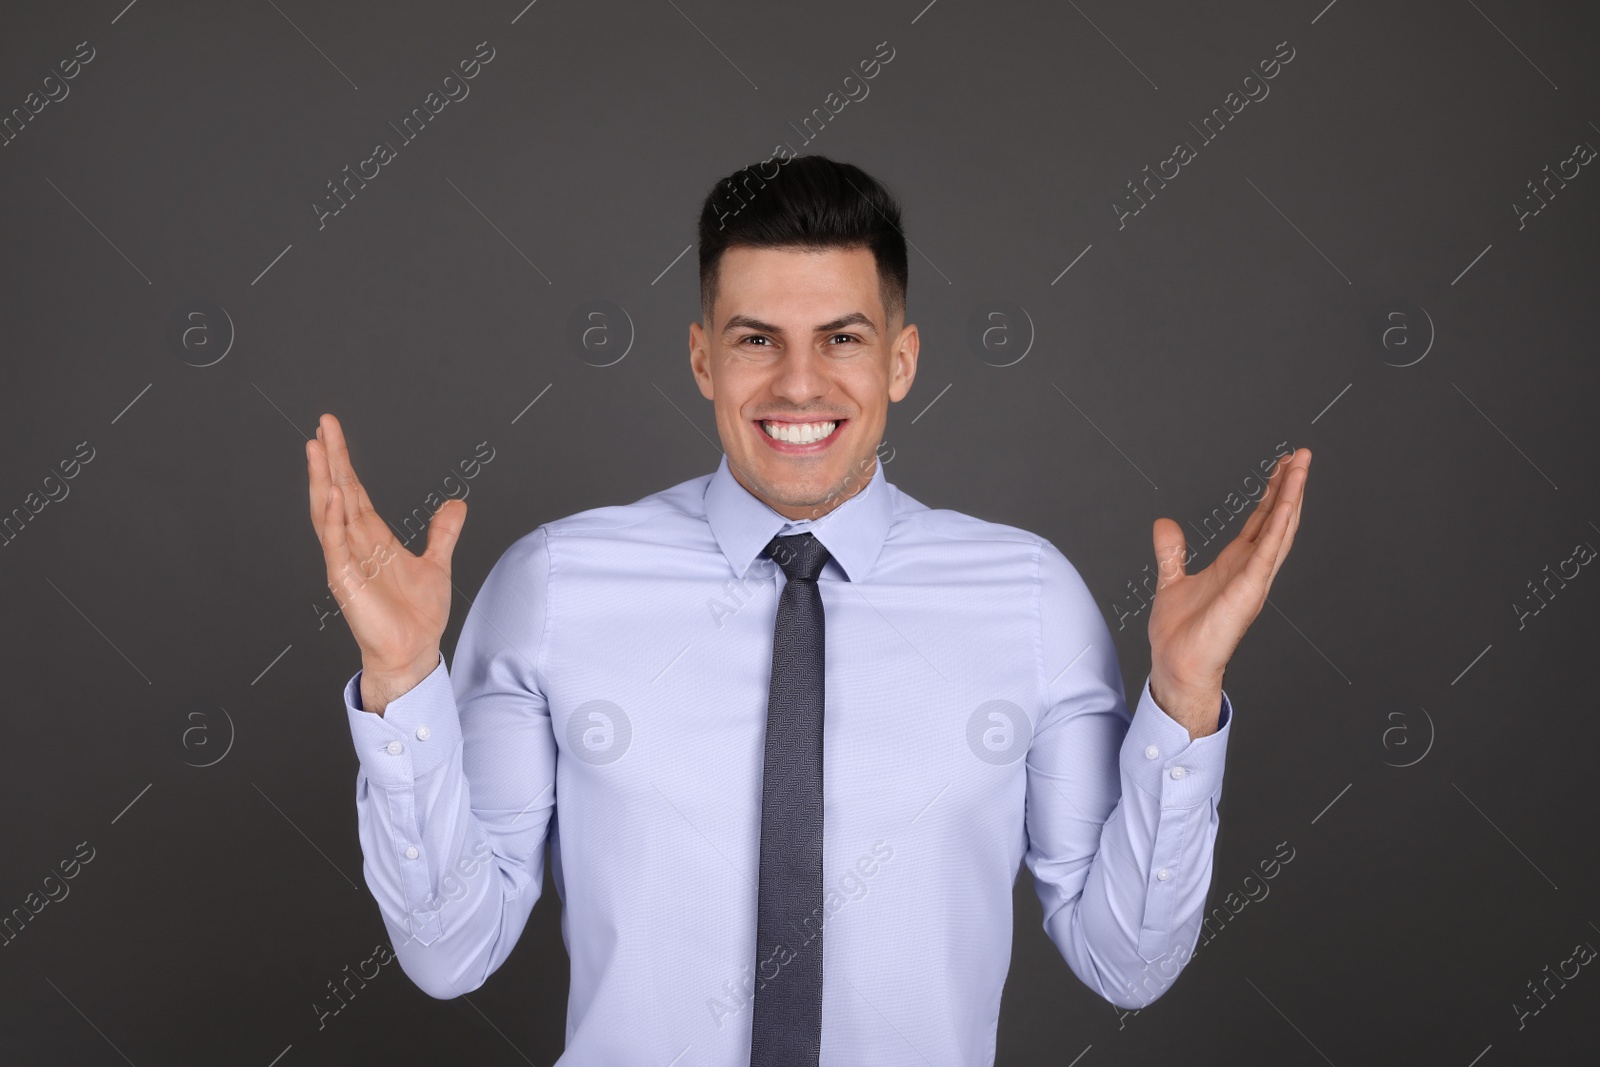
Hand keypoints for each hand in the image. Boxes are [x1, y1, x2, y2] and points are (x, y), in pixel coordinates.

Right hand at [306, 413, 465, 712]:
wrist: (413, 652)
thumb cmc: (416, 616)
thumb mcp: (436, 564)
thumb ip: (442, 532)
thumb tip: (455, 505)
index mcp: (373, 538)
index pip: (354, 490)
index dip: (344, 461)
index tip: (333, 433)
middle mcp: (356, 545)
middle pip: (337, 492)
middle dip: (330, 458)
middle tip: (323, 425)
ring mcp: (347, 560)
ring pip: (329, 512)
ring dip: (321, 480)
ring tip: (316, 448)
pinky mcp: (345, 579)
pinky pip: (335, 544)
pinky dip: (332, 518)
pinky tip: (330, 493)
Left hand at [1146, 448, 1311, 735]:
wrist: (1177, 664)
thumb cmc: (1179, 634)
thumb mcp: (1171, 580)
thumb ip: (1172, 552)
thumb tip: (1164, 524)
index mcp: (1234, 564)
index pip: (1259, 521)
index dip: (1271, 493)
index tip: (1282, 467)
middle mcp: (1250, 569)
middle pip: (1276, 519)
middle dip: (1289, 487)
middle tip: (1301, 455)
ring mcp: (1253, 578)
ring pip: (1279, 529)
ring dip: (1292, 497)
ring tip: (1302, 466)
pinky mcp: (1249, 589)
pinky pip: (1268, 552)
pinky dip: (1278, 526)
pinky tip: (1288, 502)